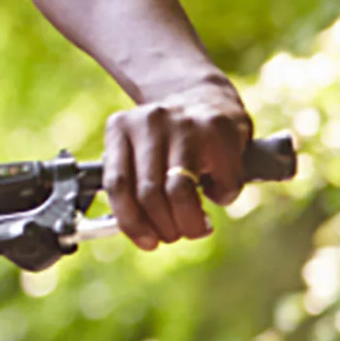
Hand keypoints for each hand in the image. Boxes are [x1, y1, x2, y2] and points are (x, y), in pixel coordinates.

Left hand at [103, 76, 252, 250]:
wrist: (208, 99)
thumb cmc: (169, 140)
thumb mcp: (139, 152)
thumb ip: (132, 184)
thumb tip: (139, 233)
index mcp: (120, 129)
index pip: (117, 185)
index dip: (131, 223)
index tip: (147, 241)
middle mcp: (149, 121)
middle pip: (149, 194)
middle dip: (164, 228)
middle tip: (175, 235)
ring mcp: (183, 124)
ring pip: (179, 193)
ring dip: (189, 223)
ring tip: (196, 227)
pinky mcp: (217, 130)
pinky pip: (221, 184)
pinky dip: (222, 199)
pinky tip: (218, 191)